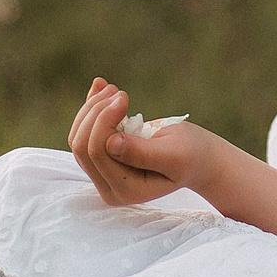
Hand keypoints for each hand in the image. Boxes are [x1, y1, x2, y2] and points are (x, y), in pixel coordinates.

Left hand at [67, 77, 224, 206]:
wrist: (197, 157)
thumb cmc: (190, 155)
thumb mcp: (173, 154)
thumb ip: (142, 153)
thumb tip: (111, 143)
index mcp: (126, 190)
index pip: (97, 153)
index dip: (104, 120)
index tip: (124, 96)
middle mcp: (109, 187)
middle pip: (82, 146)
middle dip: (95, 113)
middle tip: (119, 92)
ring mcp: (104, 175)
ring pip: (79, 138)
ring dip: (92, 109)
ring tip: (113, 89)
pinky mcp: (103, 160)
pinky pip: (84, 133)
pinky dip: (90, 108)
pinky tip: (99, 86)